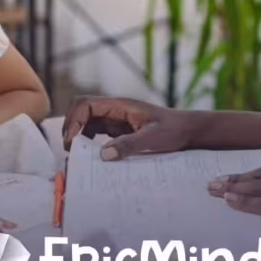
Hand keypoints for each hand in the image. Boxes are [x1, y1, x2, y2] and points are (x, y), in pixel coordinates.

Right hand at [62, 96, 191, 159]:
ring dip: (79, 135)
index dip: (73, 120)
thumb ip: (129, 144)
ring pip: (87, 122)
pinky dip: (89, 142)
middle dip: (71, 127)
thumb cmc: (174, 130)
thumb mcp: (153, 138)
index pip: (85, 104)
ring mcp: (116, 119)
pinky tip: (93, 156)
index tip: (72, 141)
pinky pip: (97, 132)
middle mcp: (115, 110)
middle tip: (72, 150)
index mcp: (120, 105)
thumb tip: (104, 154)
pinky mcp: (120, 130)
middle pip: (81, 111)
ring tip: (79, 155)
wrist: (189, 131)